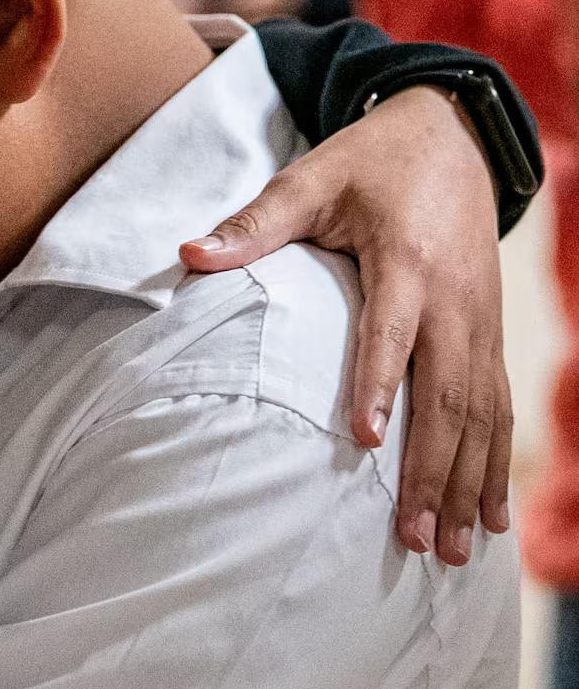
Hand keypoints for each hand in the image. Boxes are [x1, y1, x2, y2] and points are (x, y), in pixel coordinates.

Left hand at [181, 85, 509, 563]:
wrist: (452, 137)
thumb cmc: (369, 164)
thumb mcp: (310, 178)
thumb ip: (255, 222)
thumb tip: (188, 254)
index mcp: (407, 261)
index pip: (392, 331)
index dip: (380, 384)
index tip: (365, 440)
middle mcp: (456, 300)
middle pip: (448, 395)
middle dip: (433, 471)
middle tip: (414, 537)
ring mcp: (481, 323)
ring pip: (482, 415)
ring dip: (468, 485)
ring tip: (451, 551)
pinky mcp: (491, 337)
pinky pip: (500, 409)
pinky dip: (497, 465)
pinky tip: (490, 517)